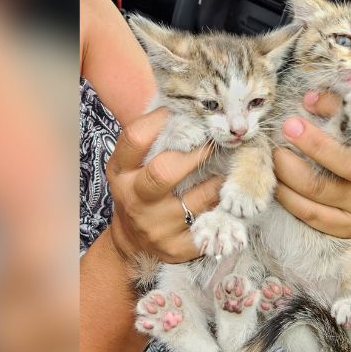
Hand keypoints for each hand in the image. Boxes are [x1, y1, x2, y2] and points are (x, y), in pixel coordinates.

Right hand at [105, 108, 222, 262]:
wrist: (133, 243)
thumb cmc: (139, 192)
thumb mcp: (131, 167)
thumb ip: (151, 141)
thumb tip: (180, 103)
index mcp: (120, 173)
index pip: (134, 139)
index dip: (159, 120)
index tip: (180, 110)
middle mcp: (135, 199)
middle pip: (165, 171)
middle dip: (197, 154)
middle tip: (216, 142)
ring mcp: (156, 226)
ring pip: (197, 199)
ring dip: (218, 181)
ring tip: (230, 169)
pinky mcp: (177, 247)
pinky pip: (209, 223)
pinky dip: (223, 208)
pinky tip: (229, 199)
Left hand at [273, 91, 350, 237]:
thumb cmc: (350, 149)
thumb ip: (337, 109)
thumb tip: (310, 99)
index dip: (337, 111)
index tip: (308, 100)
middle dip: (315, 144)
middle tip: (287, 127)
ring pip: (321, 190)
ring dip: (290, 170)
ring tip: (275, 155)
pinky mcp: (345, 227)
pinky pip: (309, 212)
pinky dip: (287, 195)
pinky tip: (276, 181)